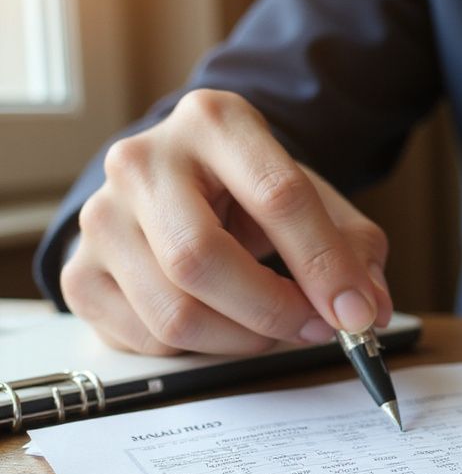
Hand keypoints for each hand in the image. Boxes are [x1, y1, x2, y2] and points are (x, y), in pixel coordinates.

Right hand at [62, 89, 392, 354]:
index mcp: (215, 122)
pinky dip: (200, 350)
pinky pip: (146, 338)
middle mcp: (143, 159)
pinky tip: (222, 325)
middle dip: (272, 312)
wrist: (188, 188)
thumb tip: (369, 310)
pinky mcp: (81, 271)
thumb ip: (355, 253)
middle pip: (201, 261)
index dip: (324, 267)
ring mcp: (102, 216)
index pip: (277, 197)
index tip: (355, 313)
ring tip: (273, 328)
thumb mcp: (319, 208)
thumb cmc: (257, 198)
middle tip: (314, 329)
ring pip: (173, 312)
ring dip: (242, 340)